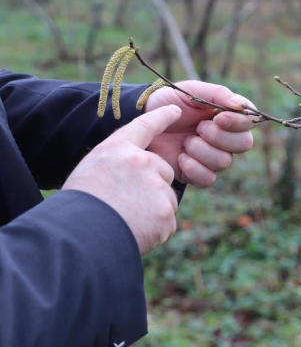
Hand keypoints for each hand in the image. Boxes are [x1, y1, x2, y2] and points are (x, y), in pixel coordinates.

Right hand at [62, 105, 181, 254]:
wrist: (78, 236)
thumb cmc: (78, 206)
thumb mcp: (91, 172)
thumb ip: (118, 167)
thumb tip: (136, 177)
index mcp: (118, 149)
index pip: (145, 126)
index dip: (162, 117)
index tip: (175, 111)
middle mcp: (142, 162)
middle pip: (163, 171)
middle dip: (153, 187)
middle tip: (126, 204)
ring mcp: (156, 187)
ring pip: (166, 199)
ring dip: (152, 211)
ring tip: (125, 220)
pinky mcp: (165, 212)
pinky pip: (166, 222)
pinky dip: (154, 231)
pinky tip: (133, 232)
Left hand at [143, 81, 256, 186]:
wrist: (140, 122)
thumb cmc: (166, 102)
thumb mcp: (190, 90)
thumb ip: (218, 93)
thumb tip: (241, 105)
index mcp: (226, 116)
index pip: (249, 122)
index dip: (238, 122)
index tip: (218, 117)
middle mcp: (224, 138)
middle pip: (244, 144)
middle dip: (221, 136)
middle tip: (199, 128)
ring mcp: (211, 157)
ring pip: (225, 161)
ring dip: (203, 150)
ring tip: (185, 142)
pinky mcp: (197, 174)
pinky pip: (208, 178)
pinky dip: (194, 168)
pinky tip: (181, 157)